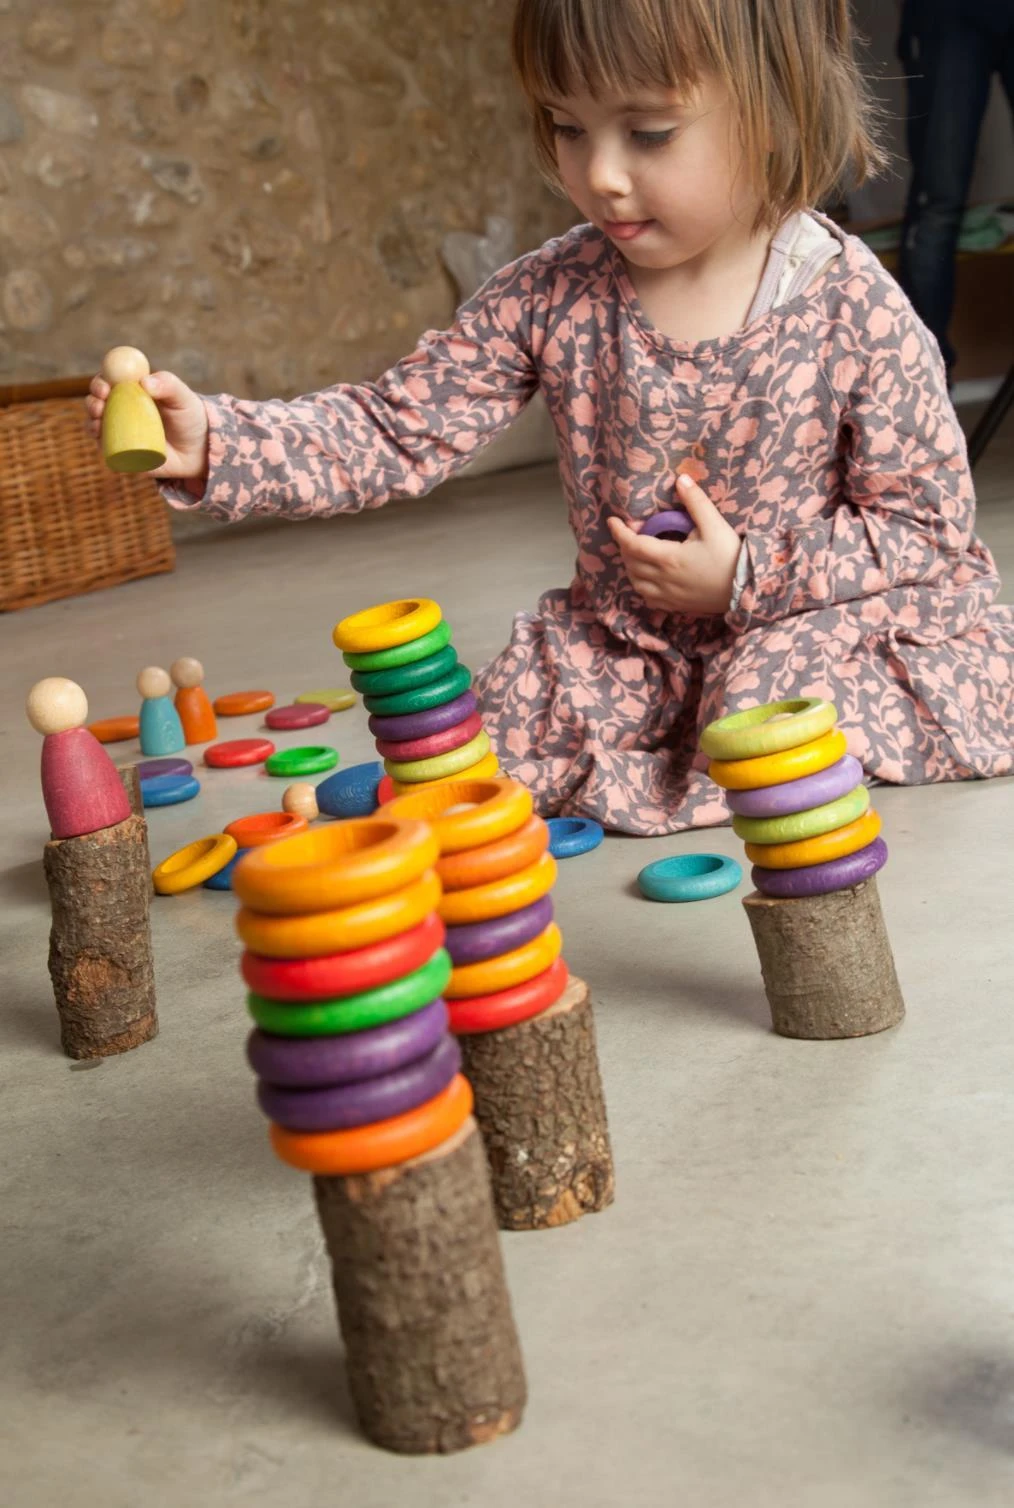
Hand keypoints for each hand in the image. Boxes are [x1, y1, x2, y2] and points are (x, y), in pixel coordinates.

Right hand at [86, 369, 210, 483]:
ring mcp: (119, 432)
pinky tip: (102, 441)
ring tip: (100, 424)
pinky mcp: (122, 453)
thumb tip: (144, 382)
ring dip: (91, 422)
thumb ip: (168, 384)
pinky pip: (105, 449)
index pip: (108, 381)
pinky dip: (100, 444)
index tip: (106, 387)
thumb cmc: (189, 418)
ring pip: (95, 425)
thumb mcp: (183, 397)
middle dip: (92, 402)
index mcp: (130, 390)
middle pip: (96, 402)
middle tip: (100, 406)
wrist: (198, 450)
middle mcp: (120, 410)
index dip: (101, 382)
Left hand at [607, 473, 741, 615]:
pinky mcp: (676, 606)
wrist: (747, 589)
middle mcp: (663, 579)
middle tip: (631, 532)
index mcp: (668, 559)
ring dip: (631, 566)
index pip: (632, 545)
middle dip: (625, 546)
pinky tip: (648, 577)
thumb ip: (696, 502)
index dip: (619, 532)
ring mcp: (668, 596)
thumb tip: (680, 479)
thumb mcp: (715, 525)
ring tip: (637, 553)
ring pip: (636, 582)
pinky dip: (641, 586)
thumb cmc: (731, 556)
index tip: (613, 521)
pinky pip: (648, 598)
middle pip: (631, 563)